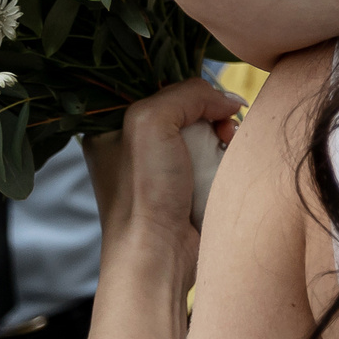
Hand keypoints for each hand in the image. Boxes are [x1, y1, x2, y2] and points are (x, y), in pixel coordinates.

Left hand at [86, 79, 244, 266]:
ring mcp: (159, 167)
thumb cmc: (144, 192)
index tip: (206, 98)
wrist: (161, 253)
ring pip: (202, 129)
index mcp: (108, 128)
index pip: (154, 85)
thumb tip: (230, 101)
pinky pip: (212, 154)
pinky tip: (230, 157)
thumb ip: (188, 94)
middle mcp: (130, 145)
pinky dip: (226, 153)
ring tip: (230, 141)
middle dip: (209, 110)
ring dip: (223, 131)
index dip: (185, 87)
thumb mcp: (152, 123)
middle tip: (223, 125)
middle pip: (183, 107)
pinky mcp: (185, 186)